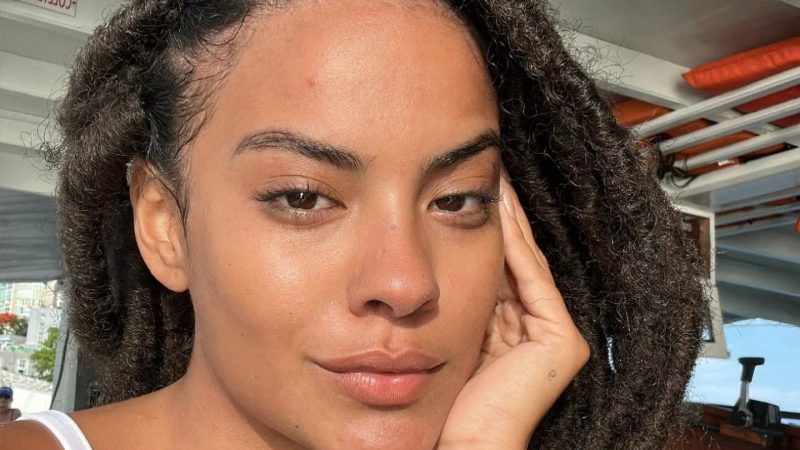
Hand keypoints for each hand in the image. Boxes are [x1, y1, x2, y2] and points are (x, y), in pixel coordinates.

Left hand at [438, 177, 589, 448]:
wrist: (462, 442)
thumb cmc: (447, 403)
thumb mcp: (450, 334)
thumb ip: (454, 301)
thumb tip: (434, 257)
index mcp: (510, 330)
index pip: (500, 269)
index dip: (488, 231)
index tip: (474, 192)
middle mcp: (535, 330)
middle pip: (516, 261)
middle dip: (502, 219)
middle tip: (490, 173)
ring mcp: (553, 336)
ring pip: (525, 263)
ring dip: (510, 221)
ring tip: (498, 179)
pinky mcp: (562, 343)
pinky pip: (532, 282)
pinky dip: (515, 245)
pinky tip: (501, 209)